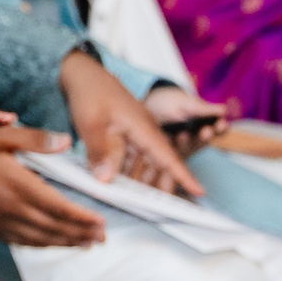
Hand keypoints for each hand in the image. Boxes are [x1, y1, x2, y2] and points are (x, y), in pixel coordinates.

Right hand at [0, 125, 107, 247]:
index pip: (58, 208)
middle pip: (54, 227)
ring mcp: (1, 222)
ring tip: (86, 243)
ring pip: (40, 238)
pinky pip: (22, 241)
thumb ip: (35, 139)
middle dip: (80, 233)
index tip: (100, 222)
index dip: (81, 218)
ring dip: (66, 242)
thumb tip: (66, 141)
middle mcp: (12, 209)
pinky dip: (43, 244)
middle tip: (101, 237)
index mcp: (18, 186)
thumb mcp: (1, 135)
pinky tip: (55, 243)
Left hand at [60, 51, 204, 194]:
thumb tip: (106, 180)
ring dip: (142, 181)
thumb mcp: (91, 122)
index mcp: (143, 127)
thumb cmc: (90, 91)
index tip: (199, 191)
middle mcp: (144, 132)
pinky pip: (132, 158)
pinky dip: (128, 171)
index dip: (183, 175)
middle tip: (163, 207)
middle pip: (160, 164)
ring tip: (137, 199)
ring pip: (146, 164)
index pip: (167, 155)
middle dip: (163, 185)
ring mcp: (135, 134)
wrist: (82, 73)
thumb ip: (100, 151)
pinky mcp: (125, 136)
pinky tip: (119, 182)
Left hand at [142, 84, 232, 154]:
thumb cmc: (172, 103)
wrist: (148, 107)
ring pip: (188, 146)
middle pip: (205, 139)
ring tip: (183, 135)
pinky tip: (165, 138)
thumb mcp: (188, 104)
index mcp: (207, 124)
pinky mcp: (169, 151)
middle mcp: (198, 137)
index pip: (219, 128)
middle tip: (207, 131)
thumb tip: (224, 110)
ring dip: (187, 142)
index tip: (222, 124)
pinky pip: (170, 150)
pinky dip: (168, 144)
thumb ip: (204, 109)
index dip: (221, 127)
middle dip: (206, 135)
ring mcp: (184, 146)